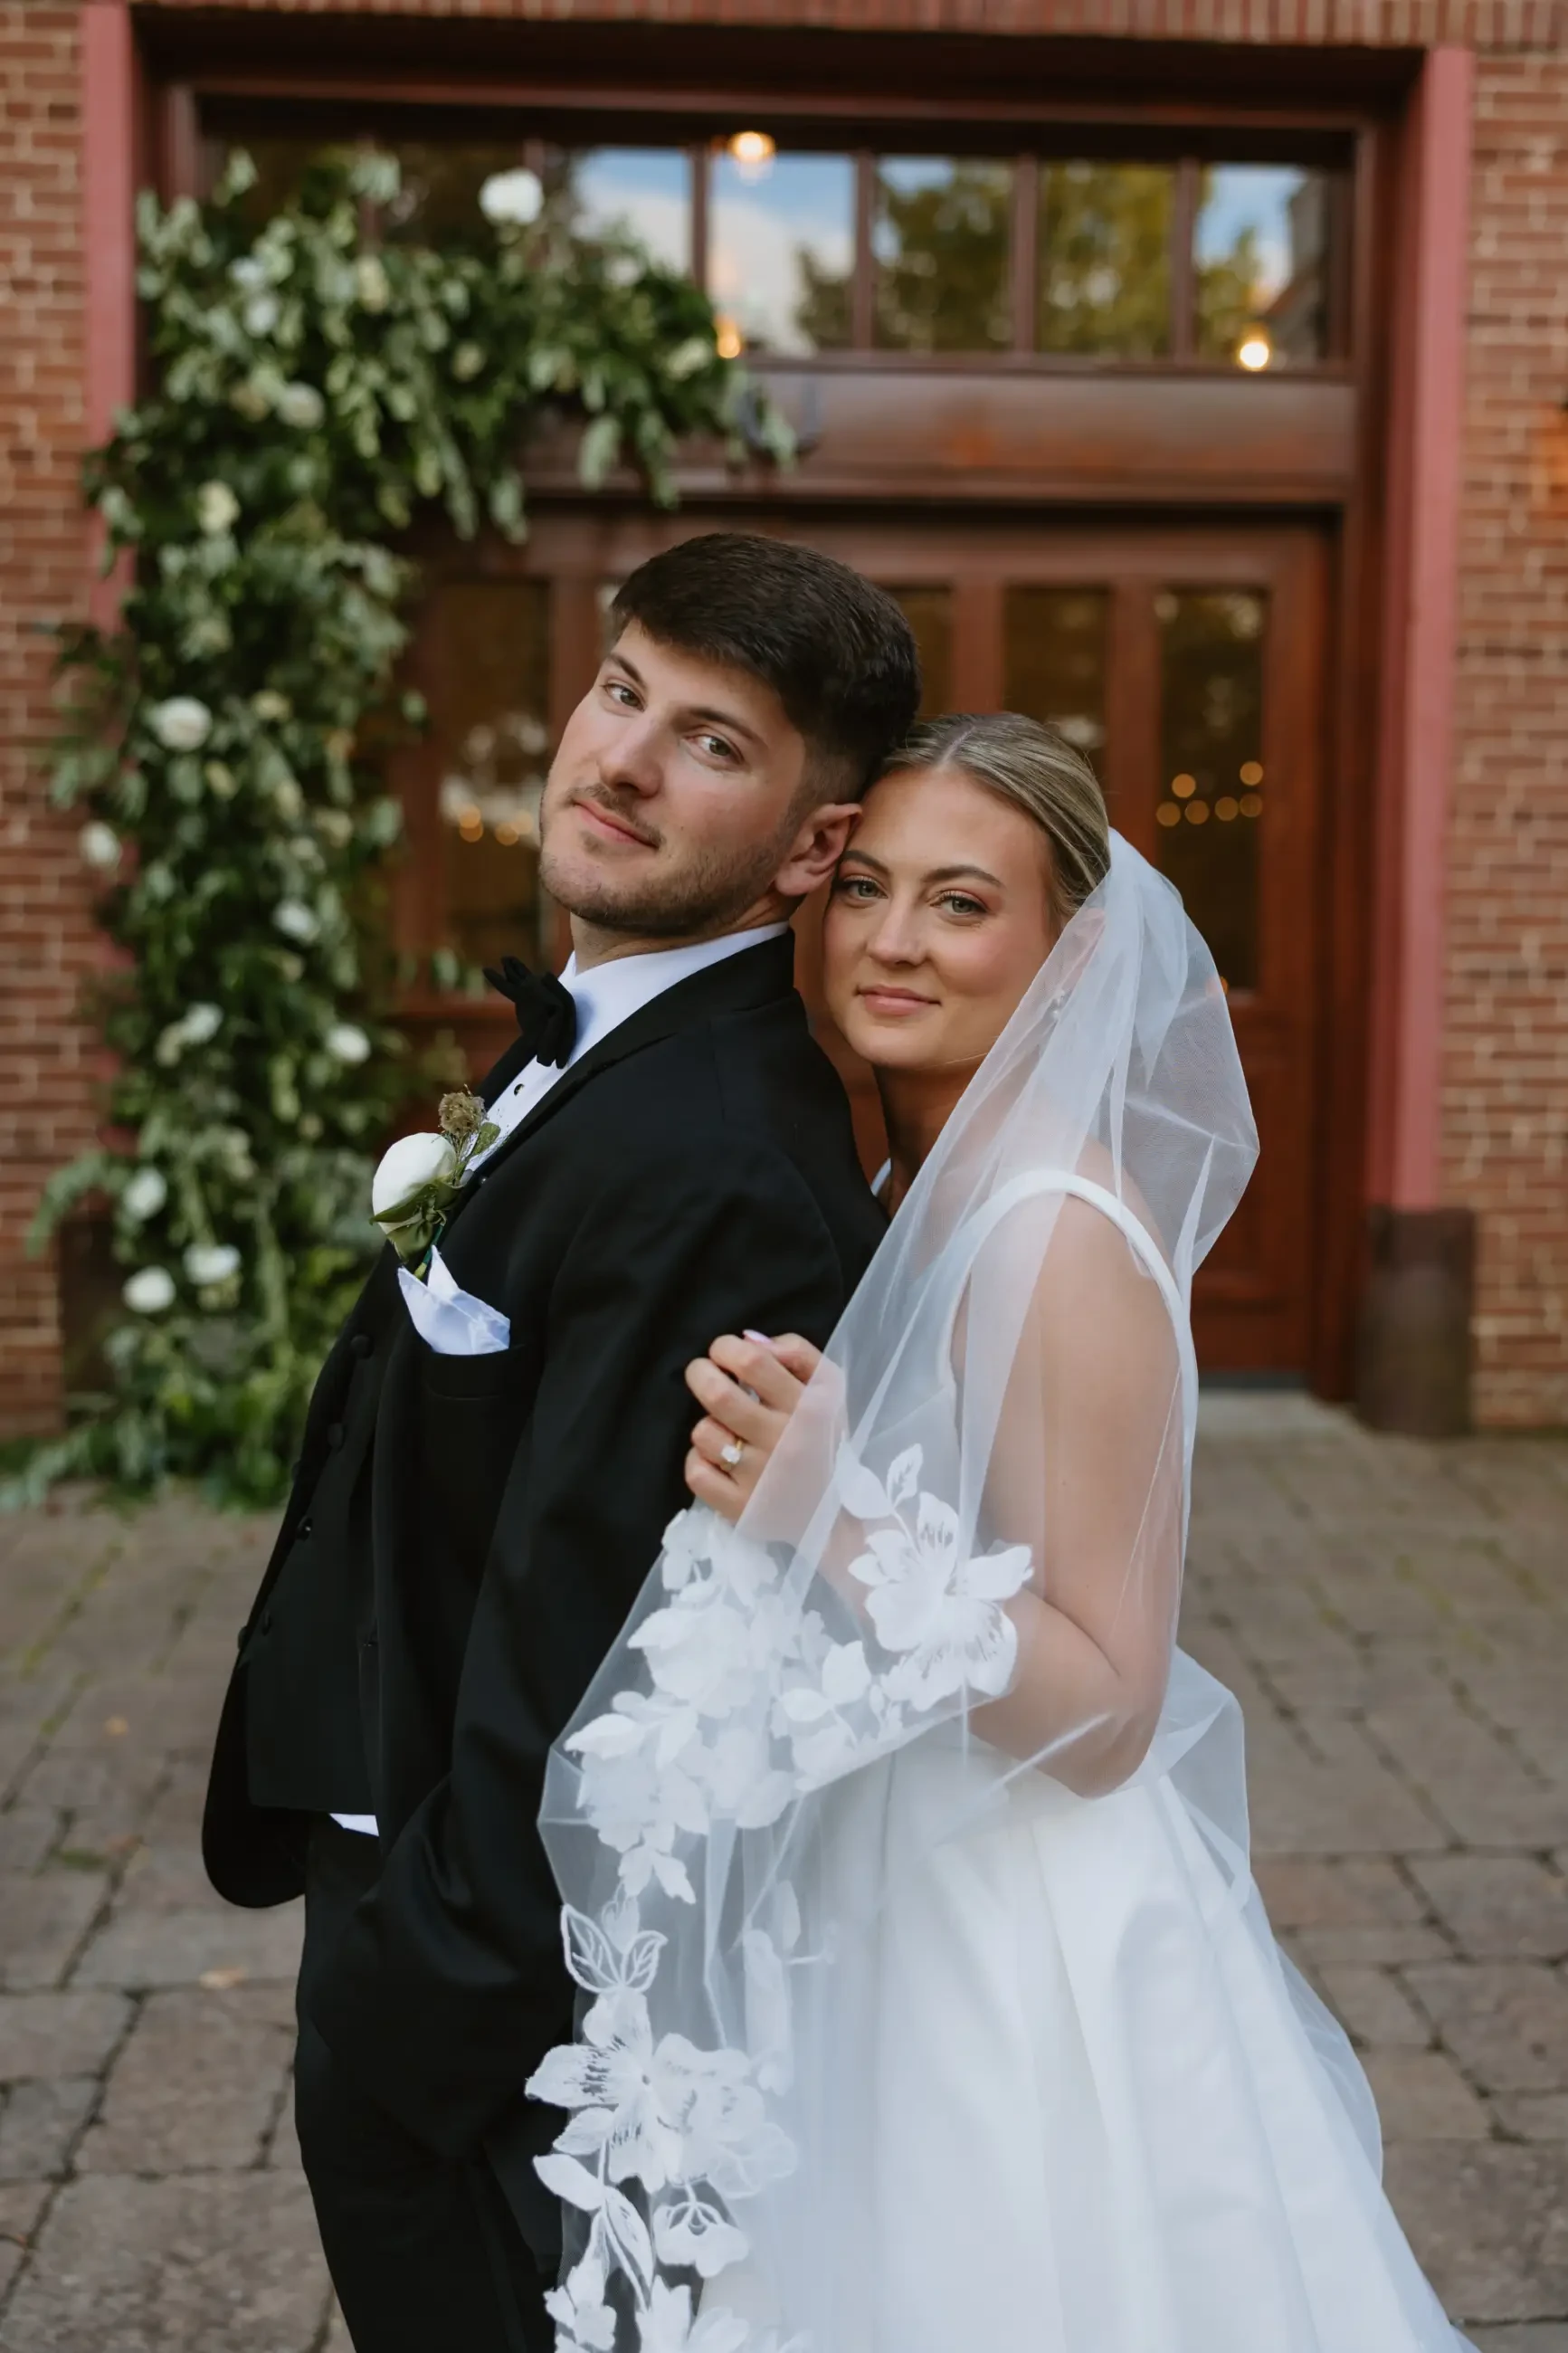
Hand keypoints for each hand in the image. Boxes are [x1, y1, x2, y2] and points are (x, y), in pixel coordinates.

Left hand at [684, 1331, 821, 1524]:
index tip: (723, 1353)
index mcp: (808, 1407)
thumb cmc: (825, 1442)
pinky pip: (696, 1472)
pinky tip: (719, 1460)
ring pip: (704, 1433)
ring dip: (708, 1425)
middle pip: (718, 1394)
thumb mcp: (829, 1391)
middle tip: (704, 1374)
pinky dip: (700, 1462)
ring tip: (725, 1430)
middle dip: (700, 1374)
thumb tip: (749, 1339)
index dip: (726, 1348)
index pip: (753, 1361)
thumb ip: (797, 1354)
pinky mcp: (740, 1507)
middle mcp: (783, 1441)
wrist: (836, 1517)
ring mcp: (759, 1477)